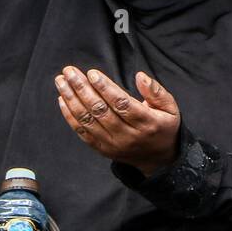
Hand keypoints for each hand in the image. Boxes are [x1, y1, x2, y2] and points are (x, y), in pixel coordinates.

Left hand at [55, 67, 180, 176]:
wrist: (157, 159)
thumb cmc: (163, 127)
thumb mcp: (171, 108)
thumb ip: (157, 91)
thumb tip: (140, 76)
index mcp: (146, 123)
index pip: (122, 104)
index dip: (105, 88)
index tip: (92, 73)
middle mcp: (127, 135)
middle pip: (100, 110)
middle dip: (82, 89)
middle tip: (69, 72)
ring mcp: (113, 144)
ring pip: (87, 120)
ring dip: (71, 99)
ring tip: (61, 81)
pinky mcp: (102, 149)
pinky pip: (82, 132)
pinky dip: (69, 116)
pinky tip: (62, 100)